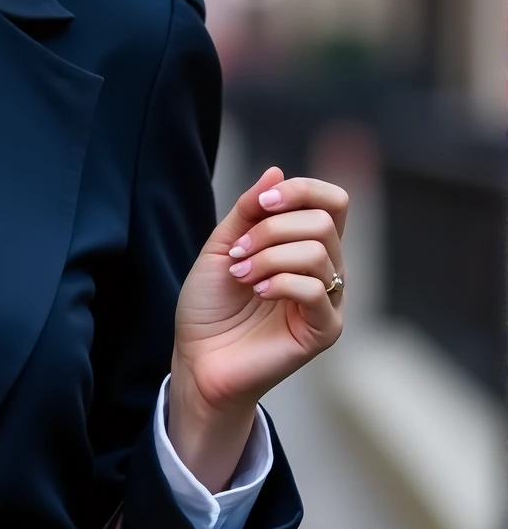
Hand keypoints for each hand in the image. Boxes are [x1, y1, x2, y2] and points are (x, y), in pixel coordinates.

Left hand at [170, 166, 347, 491]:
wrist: (197, 358)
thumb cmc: (209, 307)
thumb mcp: (221, 246)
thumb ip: (248, 210)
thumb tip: (276, 169)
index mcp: (305, 246)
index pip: (332, 201)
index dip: (301, 190)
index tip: (261, 202)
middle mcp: (325, 270)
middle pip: (324, 221)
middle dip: (272, 228)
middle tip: (238, 253)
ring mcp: (329, 300)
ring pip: (319, 252)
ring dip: (269, 255)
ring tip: (240, 274)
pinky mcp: (324, 330)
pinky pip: (318, 289)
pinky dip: (281, 281)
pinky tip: (257, 291)